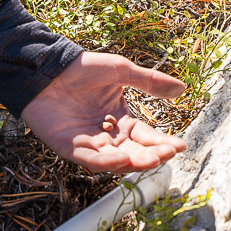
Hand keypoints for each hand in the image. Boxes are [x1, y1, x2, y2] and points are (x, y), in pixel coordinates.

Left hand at [21, 52, 186, 173]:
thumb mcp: (121, 71)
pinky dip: (105, 162)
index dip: (163, 142)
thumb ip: (150, 82)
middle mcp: (108, 136)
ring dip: (133, 162)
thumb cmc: (83, 68)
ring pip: (115, 161)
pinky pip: (90, 160)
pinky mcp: (68, 147)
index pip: (146, 136)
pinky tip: (121, 161)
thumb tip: (183, 88)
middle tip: (167, 154)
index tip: (181, 146)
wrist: (47, 67)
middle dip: (152, 156)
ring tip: (150, 159)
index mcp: (122, 120)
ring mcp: (88, 144)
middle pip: (134, 152)